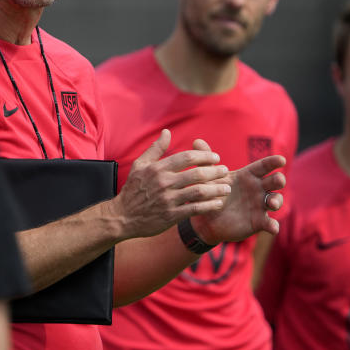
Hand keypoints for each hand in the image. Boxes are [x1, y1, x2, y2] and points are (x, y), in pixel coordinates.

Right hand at [110, 130, 230, 239]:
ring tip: (227, 187)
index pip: (187, 157)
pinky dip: (209, 206)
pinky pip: (195, 209)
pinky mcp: (171, 216)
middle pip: (196, 173)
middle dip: (215, 171)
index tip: (216, 157)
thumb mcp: (140, 165)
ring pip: (198, 191)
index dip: (204, 156)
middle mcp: (164, 182)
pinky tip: (218, 203)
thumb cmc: (133, 189)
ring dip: (216, 188)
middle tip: (225, 170)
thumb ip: (155, 149)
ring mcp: (168, 200)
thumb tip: (167, 132)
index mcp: (157, 168)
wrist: (122, 217)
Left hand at [190, 154, 285, 244]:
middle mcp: (258, 189)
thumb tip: (197, 141)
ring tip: (271, 203)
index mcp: (248, 175)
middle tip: (277, 180)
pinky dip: (273, 225)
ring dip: (277, 201)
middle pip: (275, 181)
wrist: (206, 218)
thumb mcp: (208, 178)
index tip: (281, 159)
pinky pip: (269, 223)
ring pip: (276, 200)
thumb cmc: (211, 193)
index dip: (273, 162)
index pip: (264, 166)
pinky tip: (273, 228)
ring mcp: (260, 205)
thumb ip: (205, 161)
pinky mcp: (258, 221)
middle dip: (279, 180)